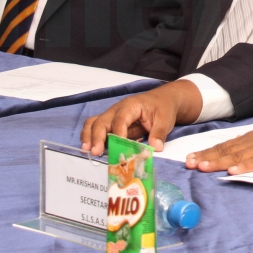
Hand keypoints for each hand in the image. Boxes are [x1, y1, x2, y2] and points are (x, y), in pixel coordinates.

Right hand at [80, 80, 203, 154]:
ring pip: (94, 123)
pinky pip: (96, 128)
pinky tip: (89, 148)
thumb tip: (155, 148)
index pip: (120, 119)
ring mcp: (112, 116)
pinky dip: (90, 137)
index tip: (118, 146)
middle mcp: (117, 110)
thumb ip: (159, 133)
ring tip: (87, 150)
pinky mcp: (111, 123)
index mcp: (131, 106)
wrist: (163, 100)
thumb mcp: (165, 119)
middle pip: (102, 121)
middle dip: (97, 137)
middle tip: (96, 152)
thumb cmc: (162, 108)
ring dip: (89, 136)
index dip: (118, 133)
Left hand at [185, 114, 252, 173]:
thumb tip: (241, 156)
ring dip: (219, 161)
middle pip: (228, 149)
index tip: (192, 158)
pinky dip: (245, 166)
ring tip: (202, 167)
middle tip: (188, 163)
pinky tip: (233, 170)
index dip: (209, 152)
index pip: (228, 144)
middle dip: (207, 156)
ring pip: (239, 155)